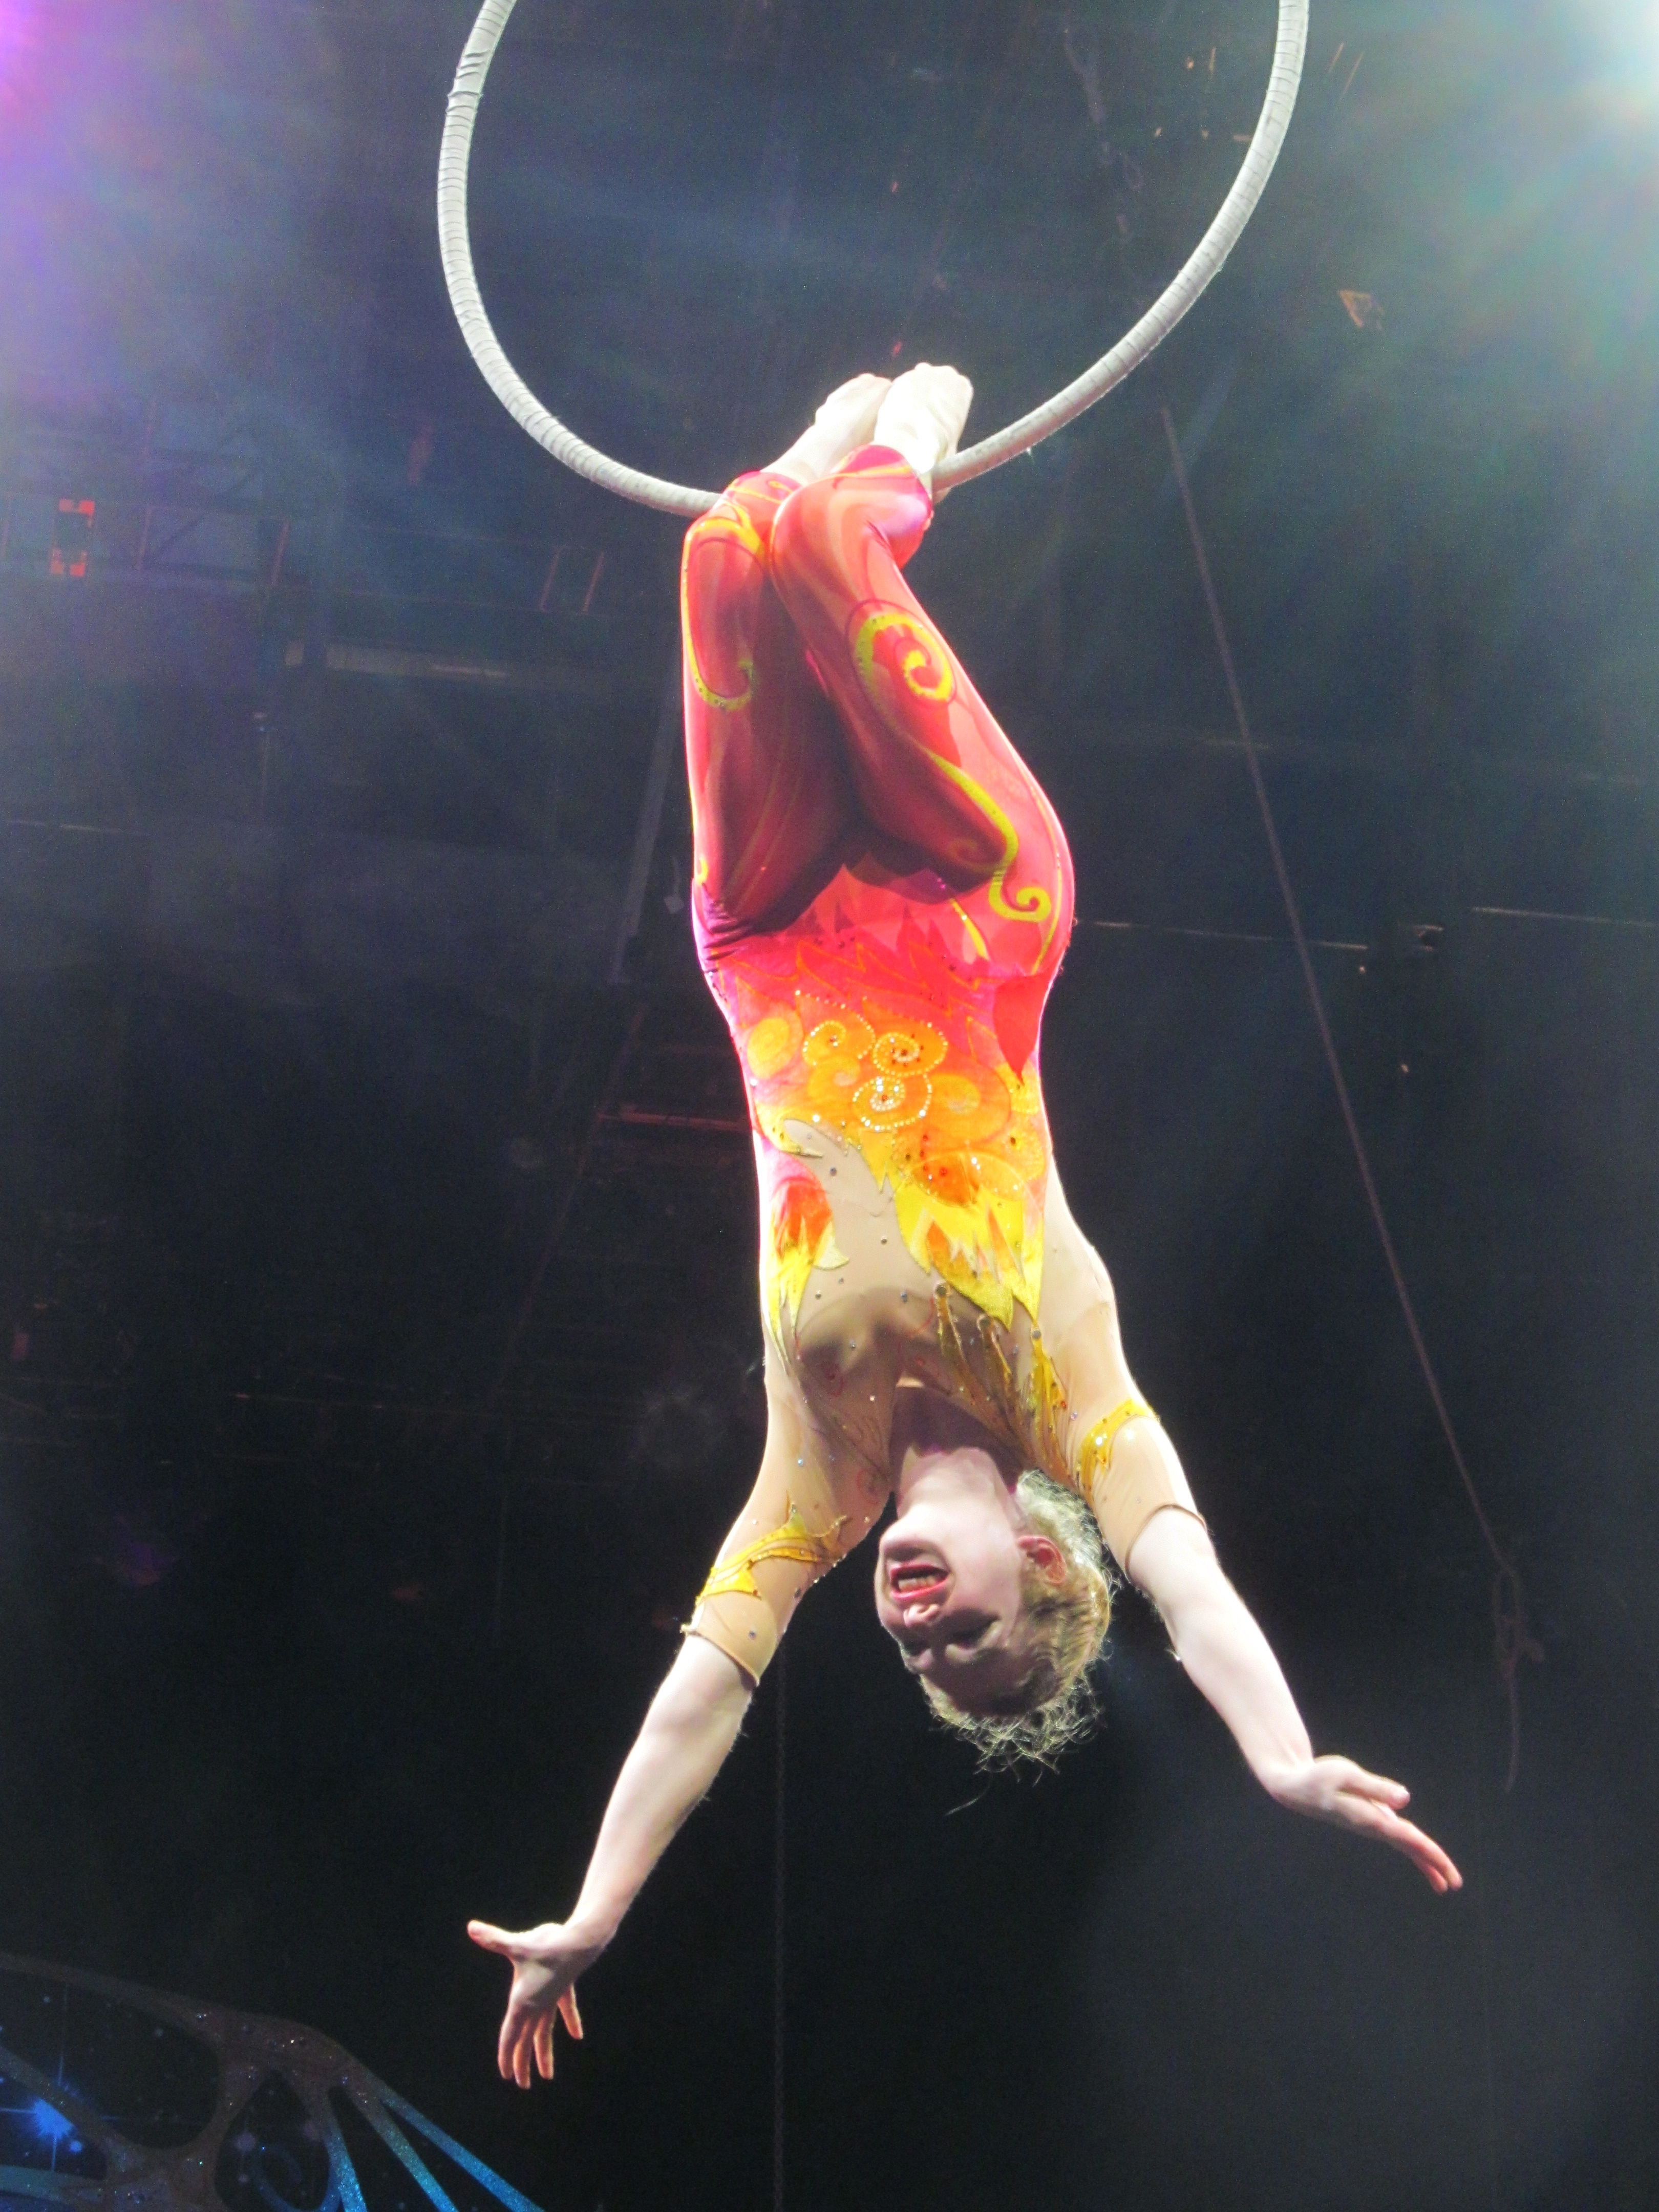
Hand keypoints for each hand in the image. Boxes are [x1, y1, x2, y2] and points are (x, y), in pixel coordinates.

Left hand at [467, 1917, 603, 2086]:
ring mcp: (550, 1999)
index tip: (505, 2075)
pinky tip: (576, 2034)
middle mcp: (536, 2006)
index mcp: (522, 2002)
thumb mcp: (517, 1945)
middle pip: (526, 2040)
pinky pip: (564, 2010)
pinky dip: (570, 2021)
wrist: (578, 1942)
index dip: (506, 2055)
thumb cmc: (546, 1945)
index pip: (510, 2035)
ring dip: (544, 2053)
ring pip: (544, 2032)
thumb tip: (471, 1927)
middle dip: (523, 2063)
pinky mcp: (562, 1989)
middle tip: (522, 2084)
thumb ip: (494, 1939)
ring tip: (547, 2075)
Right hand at [1264, 1756, 1463, 1893]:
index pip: (1408, 1839)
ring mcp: (1370, 1824)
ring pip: (1404, 1845)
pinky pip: (1395, 1837)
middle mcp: (1373, 1826)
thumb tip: (1404, 1800)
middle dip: (1433, 1864)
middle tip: (1455, 1885)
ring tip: (1444, 1882)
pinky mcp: (1367, 1818)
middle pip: (1409, 1848)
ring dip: (1424, 1861)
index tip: (1448, 1873)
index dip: (1430, 1854)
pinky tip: (1419, 1853)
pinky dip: (1410, 1846)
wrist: (1295, 1787)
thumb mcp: (1347, 1775)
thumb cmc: (1318, 1777)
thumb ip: (1376, 1787)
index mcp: (1370, 1819)